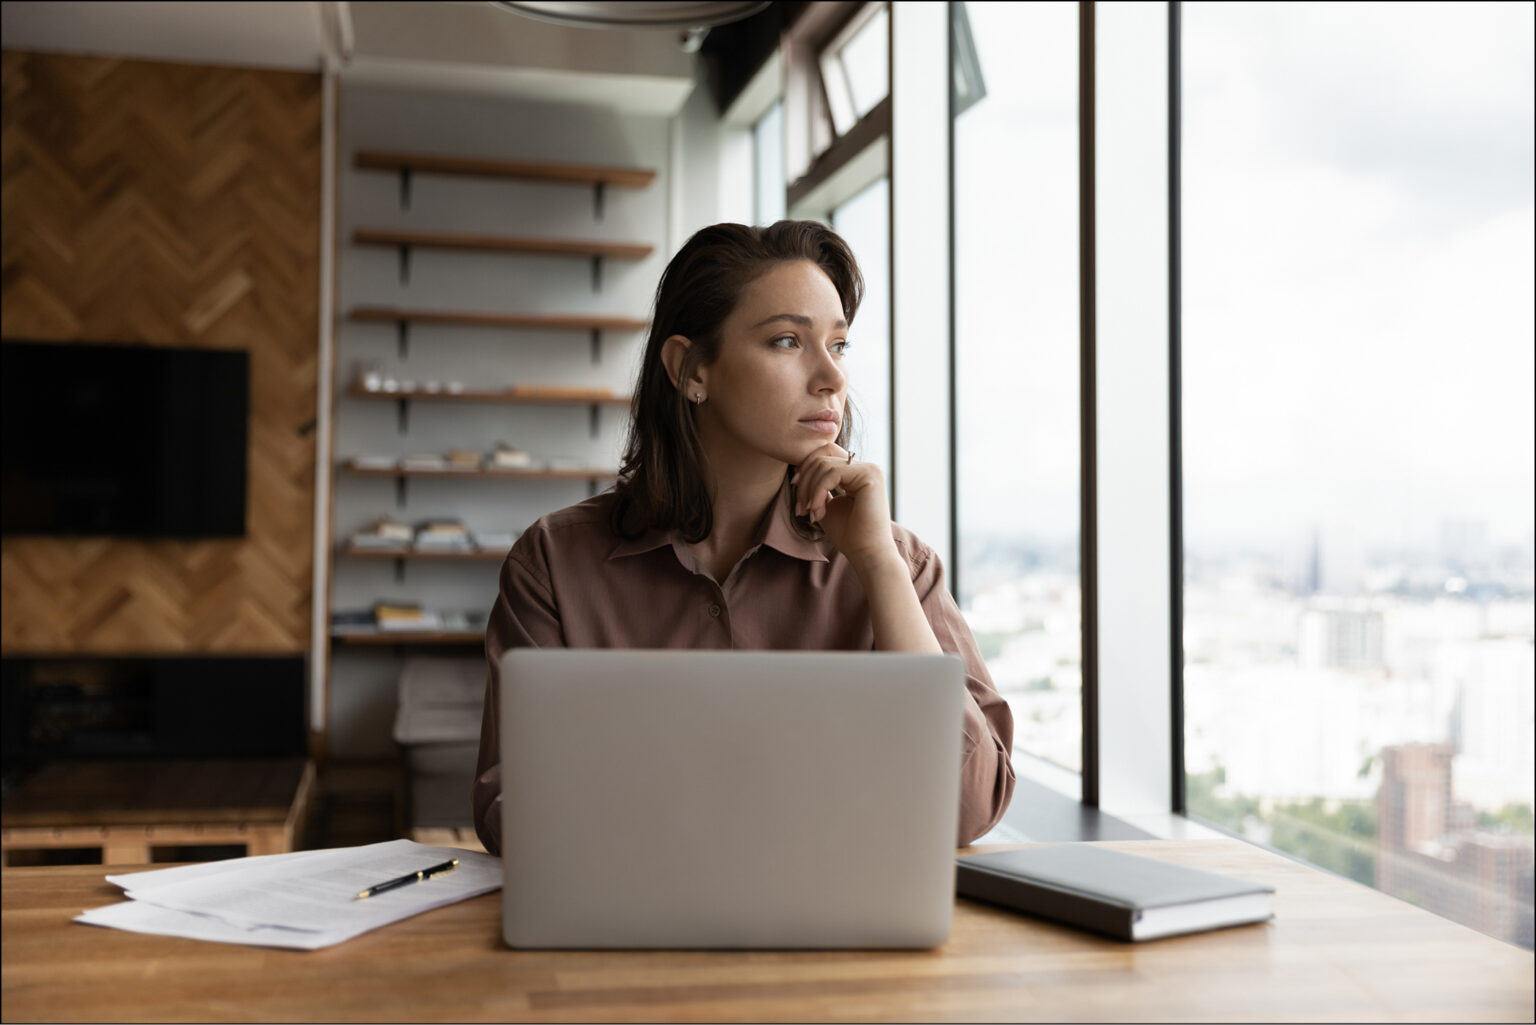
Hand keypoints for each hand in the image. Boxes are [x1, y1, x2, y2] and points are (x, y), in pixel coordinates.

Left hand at [791, 443, 898, 570]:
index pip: (826, 453)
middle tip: (800, 508)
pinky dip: (818, 492)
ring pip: (824, 465)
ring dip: (809, 491)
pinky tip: (818, 512)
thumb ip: (817, 487)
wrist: (867, 554)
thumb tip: (800, 471)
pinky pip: (832, 474)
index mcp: (857, 473)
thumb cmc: (848, 535)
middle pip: (822, 456)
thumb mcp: (826, 505)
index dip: (806, 466)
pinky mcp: (869, 475)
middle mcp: (866, 468)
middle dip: (804, 481)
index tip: (794, 487)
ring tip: (810, 513)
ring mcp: (869, 469)